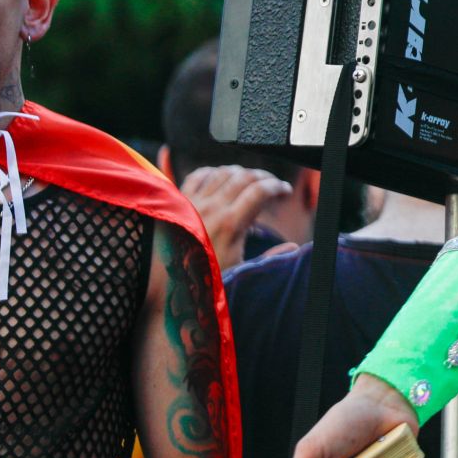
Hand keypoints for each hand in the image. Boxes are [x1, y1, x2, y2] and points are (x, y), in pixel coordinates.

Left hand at [179, 165, 293, 270]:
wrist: (165, 286)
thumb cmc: (202, 280)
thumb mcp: (238, 272)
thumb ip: (267, 258)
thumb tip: (292, 247)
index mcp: (230, 224)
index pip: (260, 191)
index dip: (277, 187)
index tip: (285, 190)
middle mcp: (211, 208)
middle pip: (244, 177)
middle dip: (264, 176)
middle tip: (272, 184)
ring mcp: (193, 203)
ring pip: (222, 172)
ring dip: (241, 172)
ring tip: (250, 179)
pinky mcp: (178, 203)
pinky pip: (197, 176)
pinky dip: (212, 172)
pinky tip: (219, 177)